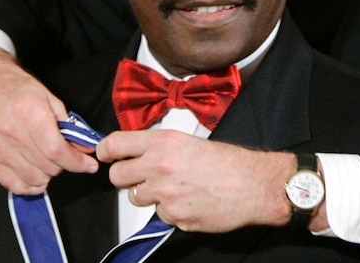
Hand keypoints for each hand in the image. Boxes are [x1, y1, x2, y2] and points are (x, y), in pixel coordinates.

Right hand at [0, 47, 98, 193]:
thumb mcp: (48, 97)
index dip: (77, 162)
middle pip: (47, 166)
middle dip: (65, 164)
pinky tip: (36, 175)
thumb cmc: (16, 88)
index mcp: (30, 114)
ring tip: (49, 161)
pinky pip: (13, 184)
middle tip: (66, 155)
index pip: (57, 151)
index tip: (89, 165)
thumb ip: (67, 124)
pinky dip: (29, 185)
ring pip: (33, 178)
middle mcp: (11, 133)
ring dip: (48, 174)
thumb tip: (83, 148)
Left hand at [97, 130, 326, 231]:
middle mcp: (159, 167)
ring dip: (149, 195)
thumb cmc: (229, 162)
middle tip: (143, 176)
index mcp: (164, 143)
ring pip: (136, 198)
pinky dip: (171, 210)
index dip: (105, 150)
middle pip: (117, 176)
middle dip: (126, 177)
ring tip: (175, 188)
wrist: (254, 185)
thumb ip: (161, 147)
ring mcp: (165, 195)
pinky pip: (160, 215)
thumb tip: (138, 154)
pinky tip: (190, 201)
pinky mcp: (174, 217)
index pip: (115, 144)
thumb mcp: (191, 142)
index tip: (105, 154)